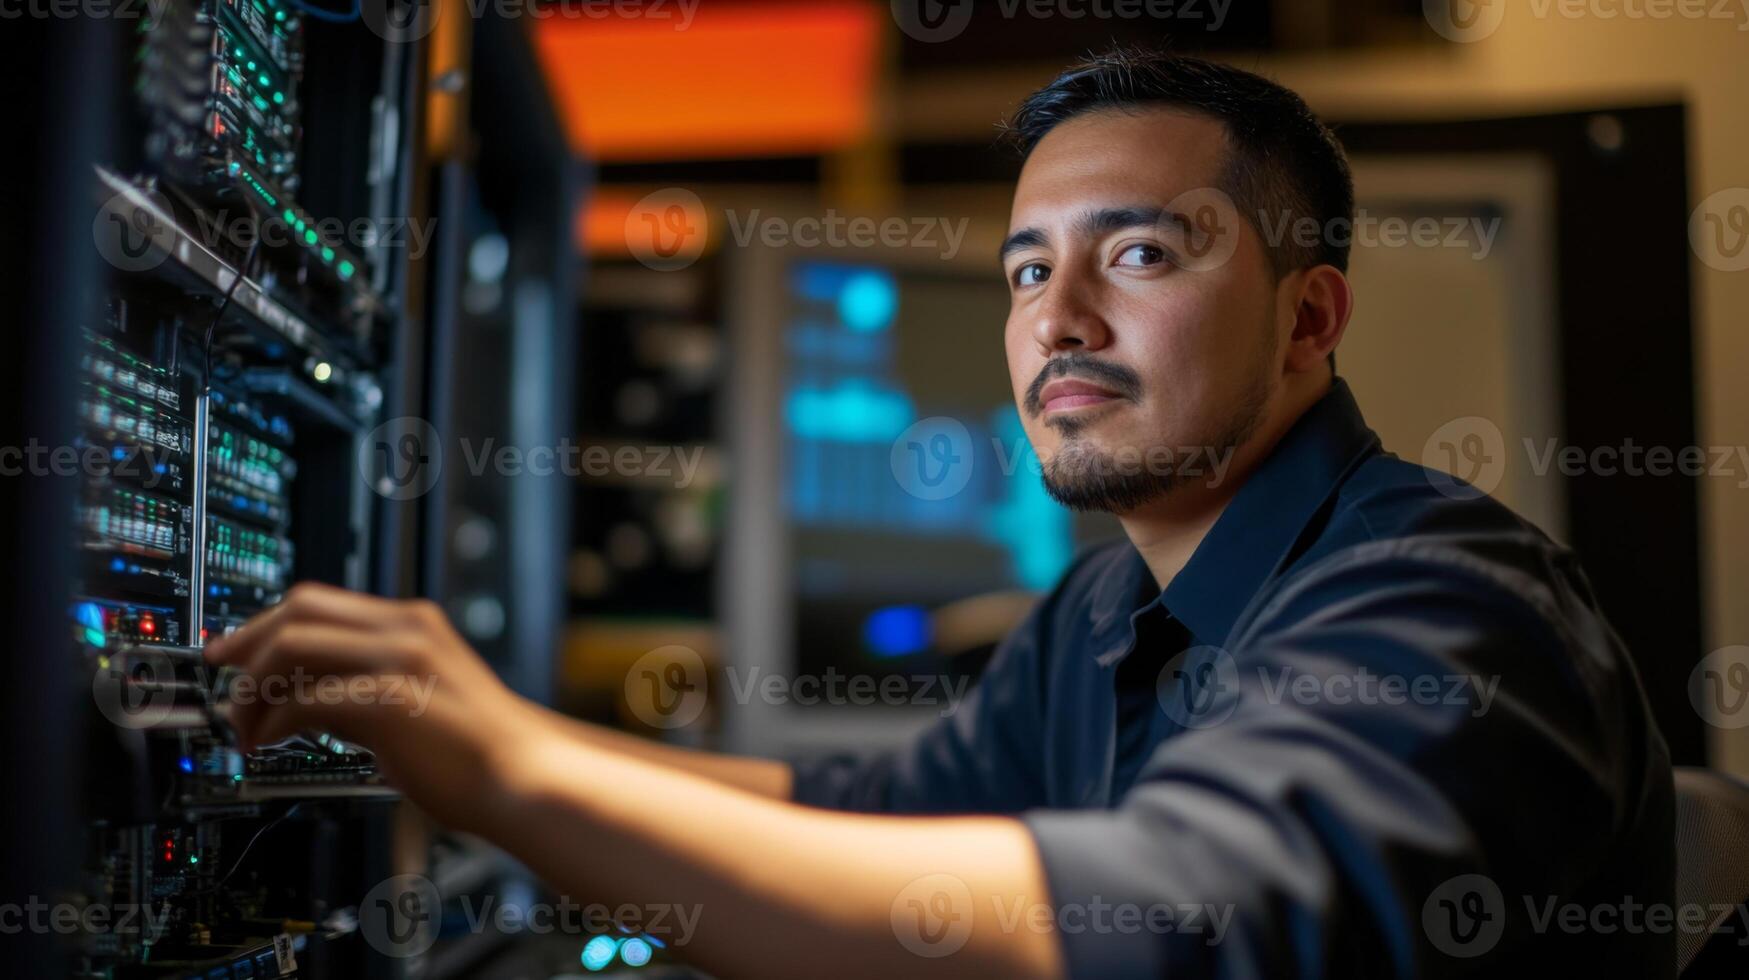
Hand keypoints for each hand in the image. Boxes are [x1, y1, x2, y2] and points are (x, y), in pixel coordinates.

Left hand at [203, 582, 544, 830]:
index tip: (233, 652)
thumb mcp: (416, 699)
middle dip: (246, 644)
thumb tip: (303, 698)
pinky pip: (305, 697)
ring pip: (292, 644)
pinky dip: (272, 719)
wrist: (525, 776)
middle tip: (222, 682)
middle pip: (297, 609)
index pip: (318, 601)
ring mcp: (399, 660)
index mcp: (412, 624)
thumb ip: (363, 688)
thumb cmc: (477, 752)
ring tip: (245, 726)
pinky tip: (268, 742)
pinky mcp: (390, 700)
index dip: (263, 623)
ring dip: (252, 688)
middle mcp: (405, 630)